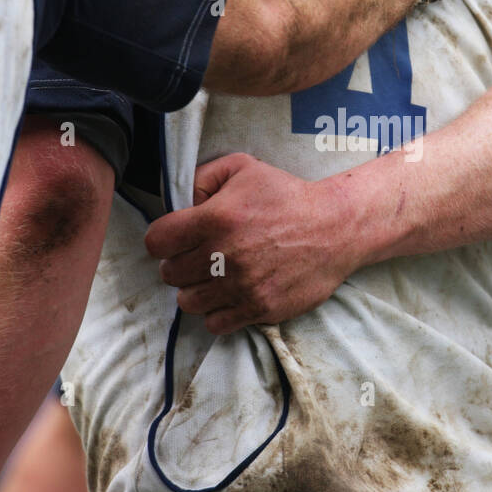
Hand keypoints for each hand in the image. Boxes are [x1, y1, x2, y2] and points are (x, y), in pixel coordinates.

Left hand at [143, 154, 363, 334]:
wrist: (335, 228)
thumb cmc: (287, 196)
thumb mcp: (244, 167)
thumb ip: (203, 177)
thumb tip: (180, 201)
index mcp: (215, 219)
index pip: (157, 242)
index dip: (163, 240)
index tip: (176, 239)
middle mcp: (223, 255)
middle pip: (170, 274)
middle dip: (180, 264)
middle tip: (199, 257)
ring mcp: (241, 286)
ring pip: (188, 302)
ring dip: (196, 290)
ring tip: (213, 278)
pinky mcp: (259, 308)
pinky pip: (215, 323)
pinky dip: (217, 312)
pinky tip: (229, 296)